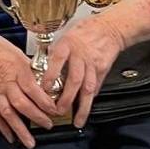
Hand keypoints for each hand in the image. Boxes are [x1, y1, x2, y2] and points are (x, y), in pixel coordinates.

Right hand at [0, 28, 57, 148]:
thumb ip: (30, 67)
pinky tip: (10, 137)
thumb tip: (44, 77)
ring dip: (20, 130)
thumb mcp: (17, 52)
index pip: (33, 90)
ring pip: (8, 114)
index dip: (44, 102)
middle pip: (22, 104)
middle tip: (48, 125)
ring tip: (29, 142)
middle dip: (36, 117)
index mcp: (16, 70)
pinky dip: (2, 128)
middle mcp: (6, 83)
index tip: (55, 110)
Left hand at [43, 14, 126, 128]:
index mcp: (67, 45)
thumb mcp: (65, 35)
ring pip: (88, 88)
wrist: (109, 28)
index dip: (51, 75)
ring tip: (77, 120)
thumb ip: (54, 52)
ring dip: (82, 106)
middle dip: (67, 99)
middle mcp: (80, 56)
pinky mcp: (103, 70)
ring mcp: (93, 64)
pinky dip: (90, 99)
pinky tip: (85, 108)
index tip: (45, 90)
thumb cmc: (85, 31)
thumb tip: (41, 67)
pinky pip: (96, 87)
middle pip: (74, 80)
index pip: (57, 60)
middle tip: (58, 112)